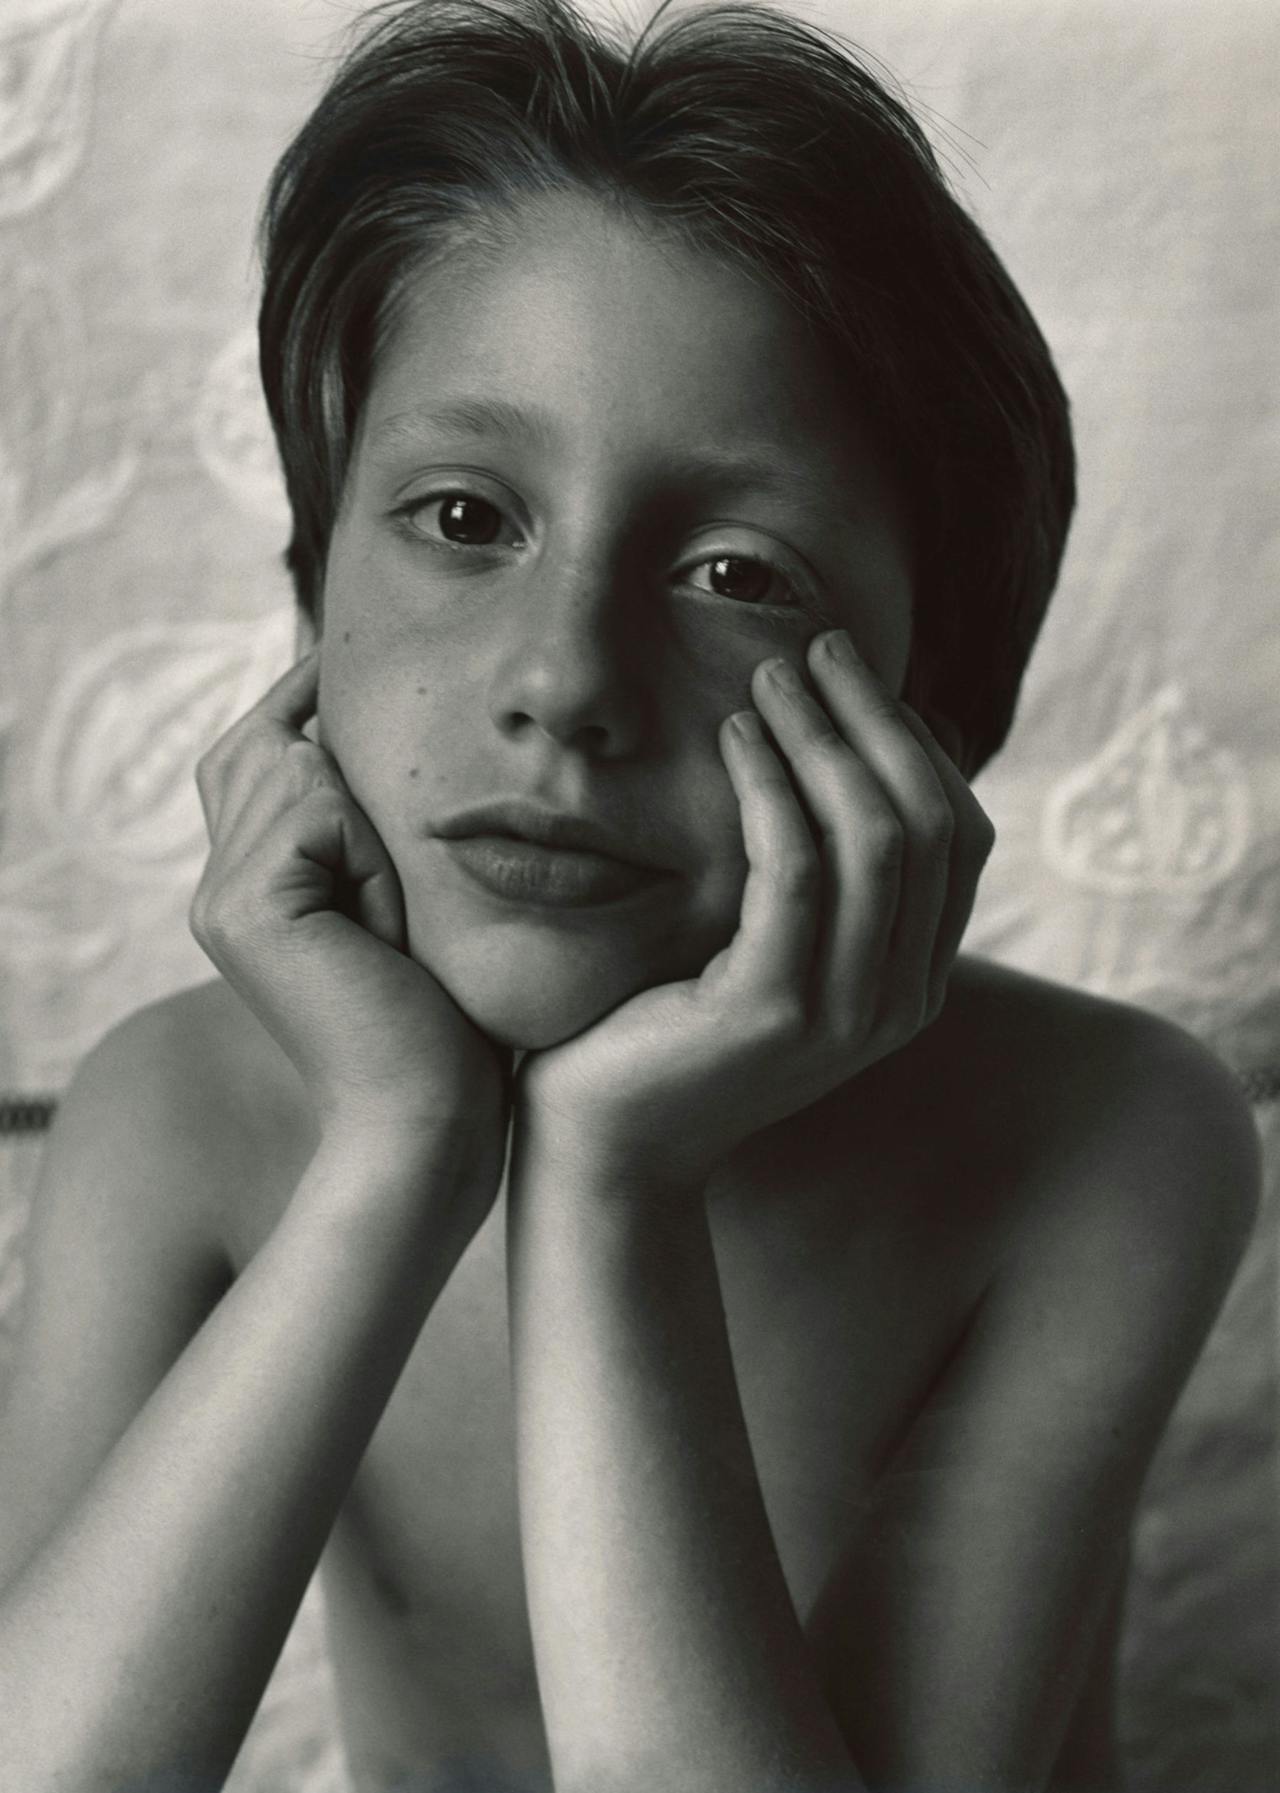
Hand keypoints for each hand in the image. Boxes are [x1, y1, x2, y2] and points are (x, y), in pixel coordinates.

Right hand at [190, 649, 510, 1189]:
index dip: (307, 703)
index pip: (258, 750)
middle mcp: (218, 886)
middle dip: (340, 748)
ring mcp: (221, 896)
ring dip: (373, 818)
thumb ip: (372, 824)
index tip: (353, 680)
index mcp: (247, 886)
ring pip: (300, 766)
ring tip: (394, 915)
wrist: (427, 1121)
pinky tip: (385, 927)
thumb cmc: (445, 1023)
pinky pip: (317, 811)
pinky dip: (371, 852)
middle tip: (400, 835)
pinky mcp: (246, 907)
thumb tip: (370, 726)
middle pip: (265, 740)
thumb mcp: (408, 898)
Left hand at [515, 628, 993, 1194]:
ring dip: (823, 736)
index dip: (912, 742)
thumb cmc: (667, 1028)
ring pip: (873, 835)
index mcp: (910, 982)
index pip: (957, 834)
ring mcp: (845, 1013)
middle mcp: (899, 1001)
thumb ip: (819, 879)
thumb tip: (838, 754)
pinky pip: (794, 868)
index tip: (849, 676)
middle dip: (874, 718)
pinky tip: (732, 736)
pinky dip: (769, 787)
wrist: (600, 1145)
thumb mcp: (766, 947)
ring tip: (767, 675)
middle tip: (813, 647)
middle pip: (927, 820)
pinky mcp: (773, 1011)